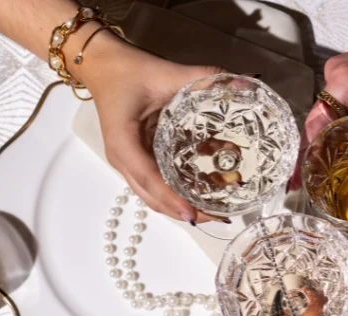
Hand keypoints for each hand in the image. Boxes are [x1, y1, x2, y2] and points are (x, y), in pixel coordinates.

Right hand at [76, 30, 221, 222]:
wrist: (103, 65)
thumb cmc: (128, 70)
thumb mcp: (166, 74)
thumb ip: (203, 79)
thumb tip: (243, 84)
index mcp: (124, 141)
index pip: (148, 178)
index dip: (171, 198)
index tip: (193, 214)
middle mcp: (124, 159)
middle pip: (152, 197)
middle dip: (184, 211)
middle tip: (219, 217)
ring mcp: (129, 162)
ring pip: (155, 195)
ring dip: (184, 203)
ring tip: (218, 209)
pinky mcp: (138, 159)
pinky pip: (159, 182)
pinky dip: (183, 188)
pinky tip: (210, 184)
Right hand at [293, 17, 347, 191]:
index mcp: (345, 80)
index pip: (316, 124)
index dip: (306, 155)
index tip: (297, 182)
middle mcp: (335, 76)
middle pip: (317, 123)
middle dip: (311, 155)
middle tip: (306, 188)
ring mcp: (341, 77)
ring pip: (327, 118)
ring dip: (324, 144)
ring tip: (318, 177)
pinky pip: (338, 110)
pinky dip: (339, 130)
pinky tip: (340, 154)